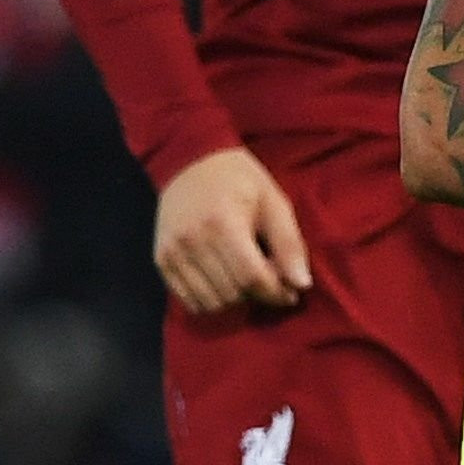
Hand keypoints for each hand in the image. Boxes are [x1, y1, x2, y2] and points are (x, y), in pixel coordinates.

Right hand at [155, 146, 312, 314]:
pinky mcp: (161, 260)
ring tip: (247, 279)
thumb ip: (290, 245)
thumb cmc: (240, 181)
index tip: (291, 292)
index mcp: (223, 222)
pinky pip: (189, 301)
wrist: (190, 161)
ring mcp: (172, 252)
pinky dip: (212, 301)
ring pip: (211, 303)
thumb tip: (302, 285)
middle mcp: (192, 240)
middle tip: (269, 279)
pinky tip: (225, 282)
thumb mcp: (274, 202)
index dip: (277, 293)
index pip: (252, 277)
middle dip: (258, 295)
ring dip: (236, 301)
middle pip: (232, 294)